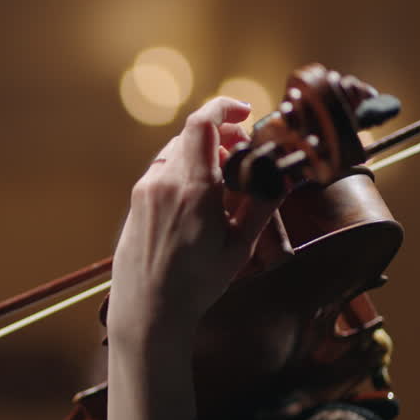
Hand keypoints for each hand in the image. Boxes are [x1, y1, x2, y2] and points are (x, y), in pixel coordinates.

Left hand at [108, 97, 282, 339]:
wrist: (147, 311)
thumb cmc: (195, 284)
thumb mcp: (239, 247)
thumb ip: (262, 204)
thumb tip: (283, 174)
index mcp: (192, 188)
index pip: (202, 123)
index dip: (224, 107)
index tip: (245, 112)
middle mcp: (163, 182)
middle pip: (192, 135)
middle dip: (221, 134)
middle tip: (244, 151)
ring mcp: (145, 191)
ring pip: (176, 152)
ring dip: (202, 153)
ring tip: (225, 178)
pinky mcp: (136, 203)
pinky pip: (162, 171)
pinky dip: (184, 169)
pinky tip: (200, 196)